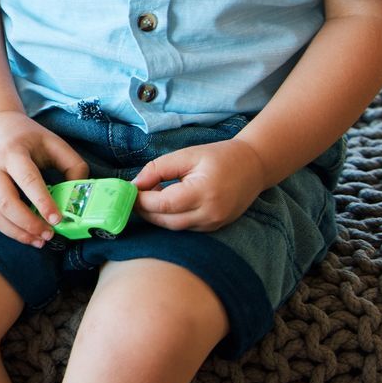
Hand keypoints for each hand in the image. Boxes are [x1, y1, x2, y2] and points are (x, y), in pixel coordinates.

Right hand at [0, 111, 89, 247]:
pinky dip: (8, 230)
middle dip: (28, 222)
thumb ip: (72, 164)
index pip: (27, 179)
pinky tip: (27, 235)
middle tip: (49, 234)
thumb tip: (80, 193)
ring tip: (39, 241)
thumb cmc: (27, 137)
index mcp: (12, 151)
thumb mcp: (53, 142)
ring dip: (17, 232)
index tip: (57, 219)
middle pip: (5, 200)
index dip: (42, 201)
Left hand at [131, 138, 268, 231]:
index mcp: (203, 192)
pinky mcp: (214, 227)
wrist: (254, 166)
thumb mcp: (186, 155)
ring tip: (149, 196)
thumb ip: (158, 169)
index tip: (128, 191)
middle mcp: (210, 213)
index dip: (142, 200)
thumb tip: (134, 184)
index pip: (163, 204)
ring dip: (156, 215)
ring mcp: (214, 223)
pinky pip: (185, 227)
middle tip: (132, 195)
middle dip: (145, 210)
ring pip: (174, 227)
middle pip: (166, 220)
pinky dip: (170, 218)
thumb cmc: (219, 156)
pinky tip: (165, 203)